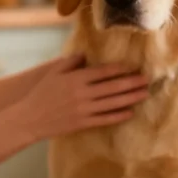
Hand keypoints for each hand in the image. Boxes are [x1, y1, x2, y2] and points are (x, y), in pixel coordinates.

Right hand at [10, 53, 149, 140]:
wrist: (30, 118)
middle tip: (147, 80)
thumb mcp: (54, 72)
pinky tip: (130, 112)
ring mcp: (84, 109)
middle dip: (132, 83)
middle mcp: (82, 93)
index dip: (121, 69)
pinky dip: (118, 115)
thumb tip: (86, 55)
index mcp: (76, 78)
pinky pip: (105, 119)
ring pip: (113, 103)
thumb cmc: (42, 93)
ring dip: (131, 98)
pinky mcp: (83, 123)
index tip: (134, 67)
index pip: (104, 72)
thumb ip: (71, 62)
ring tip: (144, 94)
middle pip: (113, 87)